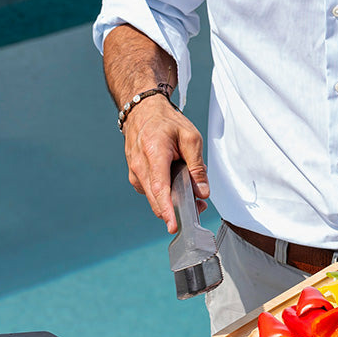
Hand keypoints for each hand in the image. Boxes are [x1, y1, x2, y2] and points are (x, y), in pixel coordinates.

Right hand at [123, 96, 208, 233]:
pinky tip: (176, 185)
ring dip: (172, 202)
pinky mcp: (135, 176)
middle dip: (177, 209)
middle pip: (156, 199)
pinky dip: (164, 194)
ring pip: (153, 198)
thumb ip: (197, 167)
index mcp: (154, 153)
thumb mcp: (191, 138)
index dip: (167, 209)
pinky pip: (150, 192)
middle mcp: (140, 166)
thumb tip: (203, 192)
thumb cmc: (166, 122)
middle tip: (198, 207)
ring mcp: (134, 172)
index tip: (173, 225)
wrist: (142, 111)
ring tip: (192, 191)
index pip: (160, 188)